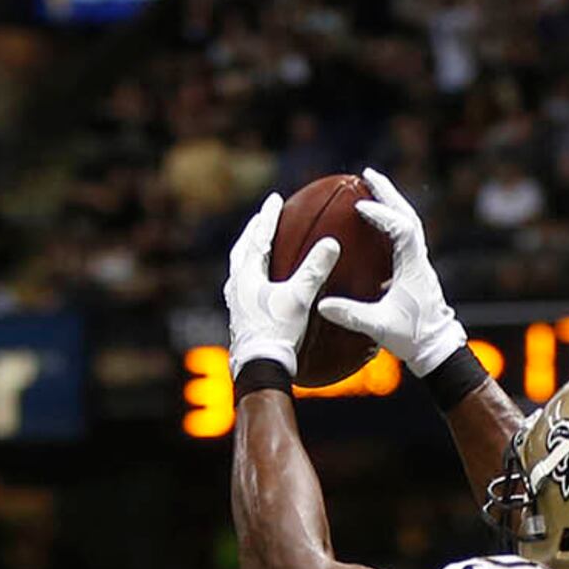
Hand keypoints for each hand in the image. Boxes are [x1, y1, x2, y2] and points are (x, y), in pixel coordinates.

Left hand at [223, 194, 341, 380]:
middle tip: (262, 220)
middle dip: (252, 233)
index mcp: (247, 276)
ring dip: (250, 255)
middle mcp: (236, 288)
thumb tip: (331, 242)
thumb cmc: (277, 332)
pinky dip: (255, 279)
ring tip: (261, 249)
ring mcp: (236, 305)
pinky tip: (266, 287)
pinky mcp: (241, 321)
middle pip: (242, 252)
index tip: (275, 200)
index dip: (267, 218)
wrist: (260, 369)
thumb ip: (314, 270)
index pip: (258, 239)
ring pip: (240, 271)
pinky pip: (245, 289)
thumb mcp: (299, 298)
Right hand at [313, 167, 467, 374]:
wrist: (437, 349)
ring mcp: (420, 263)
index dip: (383, 214)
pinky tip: (377, 219)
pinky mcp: (416, 269)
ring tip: (372, 186)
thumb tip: (321, 305)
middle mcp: (420, 259)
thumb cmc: (413, 338)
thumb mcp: (379, 327)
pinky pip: (405, 235)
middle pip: (408, 215)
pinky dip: (391, 220)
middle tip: (367, 174)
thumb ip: (351, 315)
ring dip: (391, 202)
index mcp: (414, 267)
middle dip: (387, 192)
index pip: (401, 229)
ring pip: (409, 222)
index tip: (360, 205)